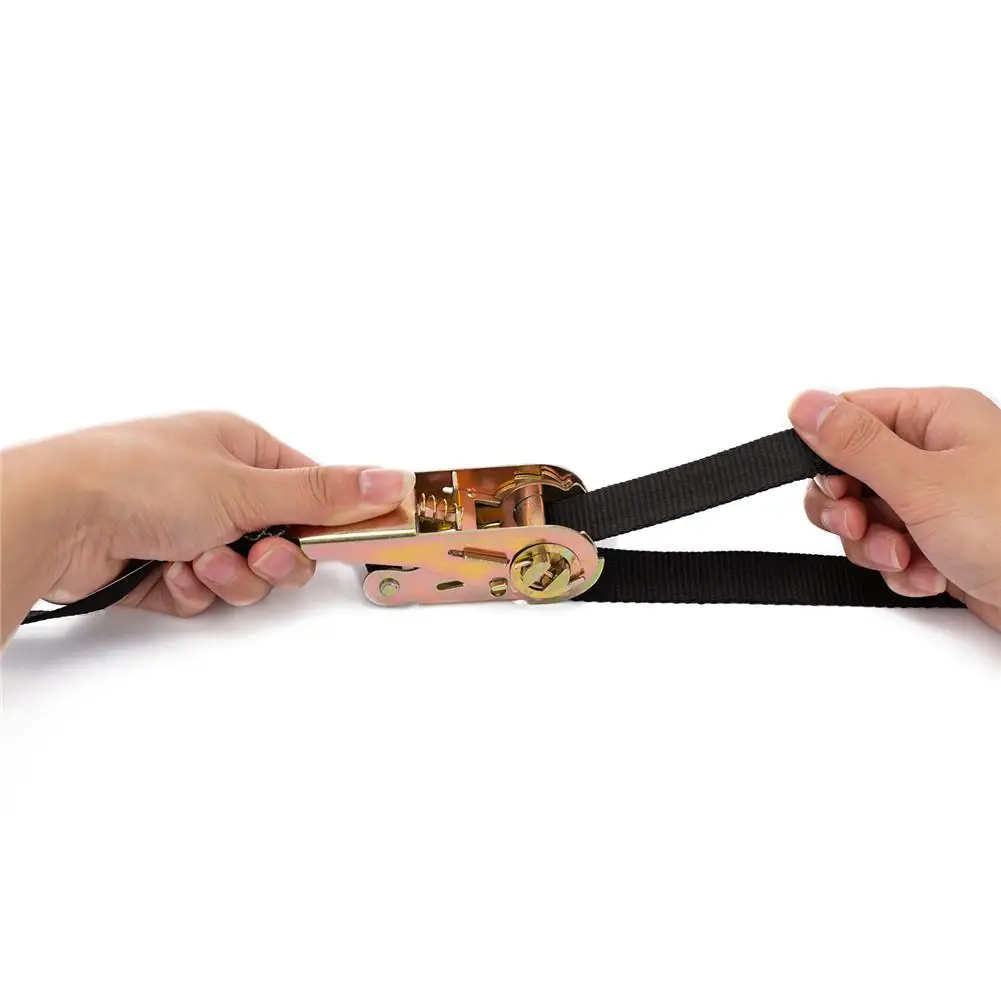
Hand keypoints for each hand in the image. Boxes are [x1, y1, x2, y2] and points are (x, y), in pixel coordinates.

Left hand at [2, 412, 413, 635]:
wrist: (56, 517)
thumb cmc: (139, 476)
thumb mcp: (247, 485)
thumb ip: (323, 494)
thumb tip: (390, 479)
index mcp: (242, 450)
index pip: (311, 491)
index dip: (329, 522)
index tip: (344, 544)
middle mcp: (219, 486)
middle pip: (283, 541)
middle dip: (271, 559)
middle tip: (256, 555)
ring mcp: (191, 527)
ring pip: (247, 574)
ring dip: (228, 575)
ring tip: (196, 559)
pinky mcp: (165, 567)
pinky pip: (207, 593)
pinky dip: (192, 589)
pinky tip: (166, 570)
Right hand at [789, 387, 1000, 631]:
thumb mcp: (922, 483)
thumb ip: (854, 443)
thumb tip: (804, 402)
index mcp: (938, 417)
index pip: (851, 415)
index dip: (826, 453)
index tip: (834, 486)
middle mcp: (937, 453)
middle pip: (849, 471)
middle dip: (849, 510)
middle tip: (862, 527)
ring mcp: (939, 499)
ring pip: (864, 516)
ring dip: (874, 546)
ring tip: (907, 558)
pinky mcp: (941, 541)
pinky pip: (889, 549)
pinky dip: (900, 568)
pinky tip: (929, 575)